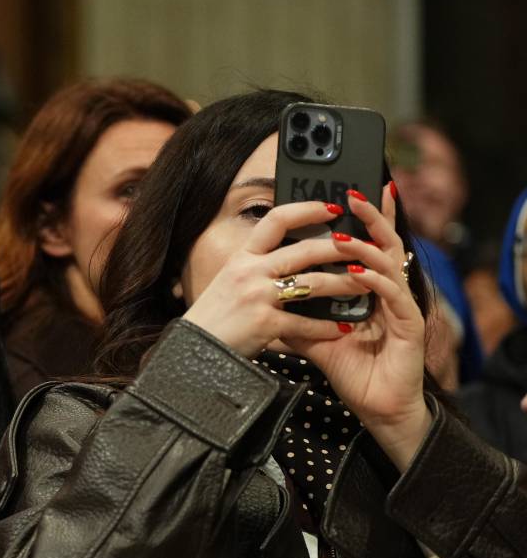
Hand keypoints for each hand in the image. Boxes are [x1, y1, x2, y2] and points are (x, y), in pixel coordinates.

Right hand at [182, 200, 363, 356]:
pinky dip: (328, 327)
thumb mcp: (230, 280)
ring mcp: (258, 297)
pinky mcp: (265, 324)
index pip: (276, 220)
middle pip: (305, 250)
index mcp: (242, 257)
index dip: (306, 209)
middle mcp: (249, 271)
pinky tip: (344, 327)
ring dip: (345, 285)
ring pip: (313, 284)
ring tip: (366, 286)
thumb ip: (257, 266)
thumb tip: (290, 252)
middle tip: (364, 247)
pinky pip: (306, 323)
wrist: (193, 349)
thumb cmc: (215, 316)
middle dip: (340, 248)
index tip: (331, 208)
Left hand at [284, 185, 431, 470]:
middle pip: (382, 241)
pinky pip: (395, 296)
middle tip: (352, 193)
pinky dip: (378, 282)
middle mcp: (388, 289)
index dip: (361, 216)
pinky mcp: (409, 325)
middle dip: (370, 215)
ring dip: (367, 246)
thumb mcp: (312, 335)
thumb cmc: (350, 367)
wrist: (376, 406)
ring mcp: (400, 305)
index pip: (365, 242)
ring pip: (391, 262)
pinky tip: (361, 274)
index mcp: (368, 286)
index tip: (345, 189)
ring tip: (344, 235)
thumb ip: (292, 313)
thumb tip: (258, 298)